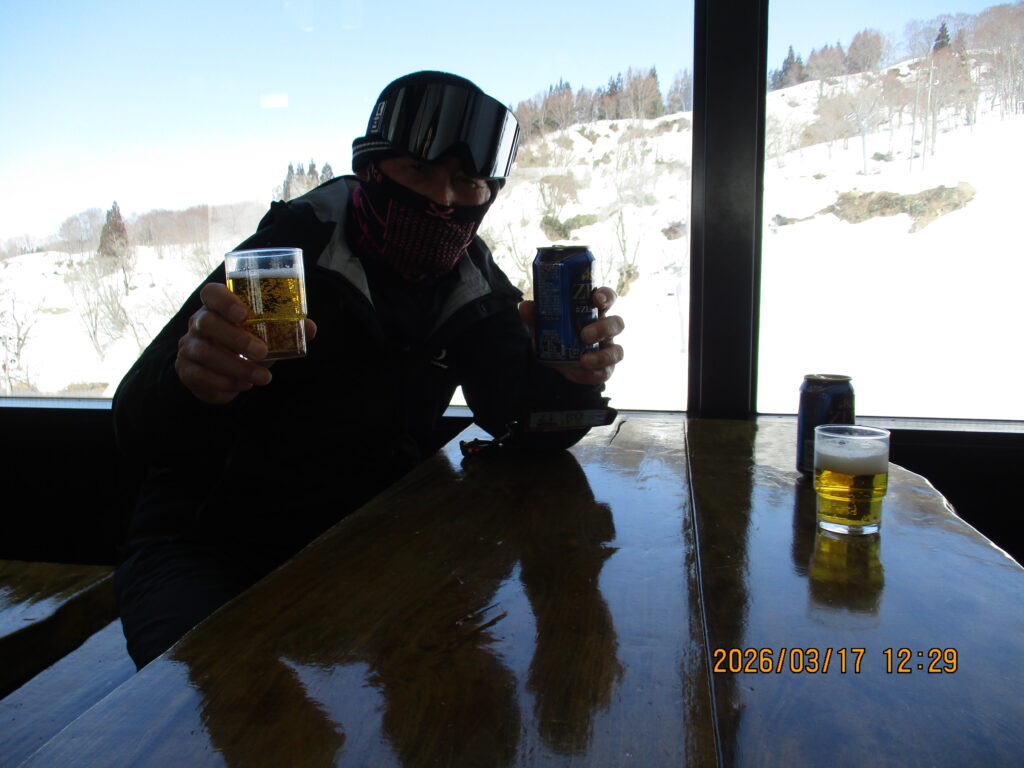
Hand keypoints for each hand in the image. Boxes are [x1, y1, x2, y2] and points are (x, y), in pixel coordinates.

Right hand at [175, 283, 316, 404]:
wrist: (221, 373)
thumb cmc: (245, 345)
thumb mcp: (265, 336)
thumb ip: (286, 329)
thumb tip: (310, 328)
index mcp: (216, 307)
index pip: (211, 293)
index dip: (225, 300)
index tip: (244, 313)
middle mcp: (198, 323)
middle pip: (207, 323)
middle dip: (236, 338)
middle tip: (262, 352)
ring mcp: (189, 346)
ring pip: (205, 353)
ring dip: (236, 367)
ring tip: (262, 378)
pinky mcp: (186, 370)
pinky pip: (200, 376)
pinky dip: (224, 383)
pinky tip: (243, 386)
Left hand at [519, 286, 624, 386]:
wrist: (557, 360)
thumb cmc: (557, 332)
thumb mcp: (544, 323)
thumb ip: (536, 315)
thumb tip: (525, 307)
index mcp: (594, 311)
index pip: (608, 298)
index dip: (606, 296)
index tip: (596, 299)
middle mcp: (606, 328)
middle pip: (617, 323)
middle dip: (603, 328)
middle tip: (584, 334)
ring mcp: (608, 349)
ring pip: (617, 350)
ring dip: (602, 356)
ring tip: (583, 360)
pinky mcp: (606, 368)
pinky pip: (605, 372)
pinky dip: (592, 374)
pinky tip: (577, 373)